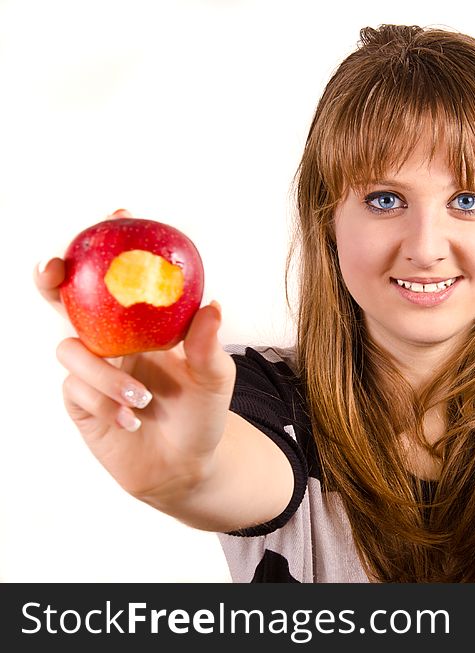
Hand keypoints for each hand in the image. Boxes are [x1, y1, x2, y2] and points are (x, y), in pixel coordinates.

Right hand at [34, 210, 235, 502]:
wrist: (185, 466)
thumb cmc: (202, 414)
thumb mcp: (215, 378)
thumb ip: (208, 345)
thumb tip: (213, 305)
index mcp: (143, 324)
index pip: (121, 278)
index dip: (113, 244)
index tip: (119, 214)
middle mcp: (112, 339)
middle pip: (66, 298)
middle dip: (52, 277)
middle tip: (55, 269)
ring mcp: (91, 368)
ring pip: (71, 350)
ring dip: (104, 374)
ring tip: (143, 399)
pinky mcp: (78, 400)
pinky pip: (75, 388)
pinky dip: (103, 402)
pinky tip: (130, 420)